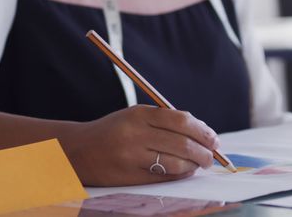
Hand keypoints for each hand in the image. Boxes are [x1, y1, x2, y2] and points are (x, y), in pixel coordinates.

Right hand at [66, 105, 220, 185]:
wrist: (78, 150)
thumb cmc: (114, 131)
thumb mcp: (136, 116)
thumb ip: (165, 121)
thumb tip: (202, 134)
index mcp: (140, 114)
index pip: (181, 121)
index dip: (202, 131)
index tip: (213, 139)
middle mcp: (136, 134)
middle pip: (182, 143)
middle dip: (204, 152)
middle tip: (212, 156)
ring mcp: (132, 157)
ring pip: (175, 163)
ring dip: (194, 165)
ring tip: (199, 164)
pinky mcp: (129, 176)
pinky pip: (163, 177)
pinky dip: (179, 175)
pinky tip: (184, 171)